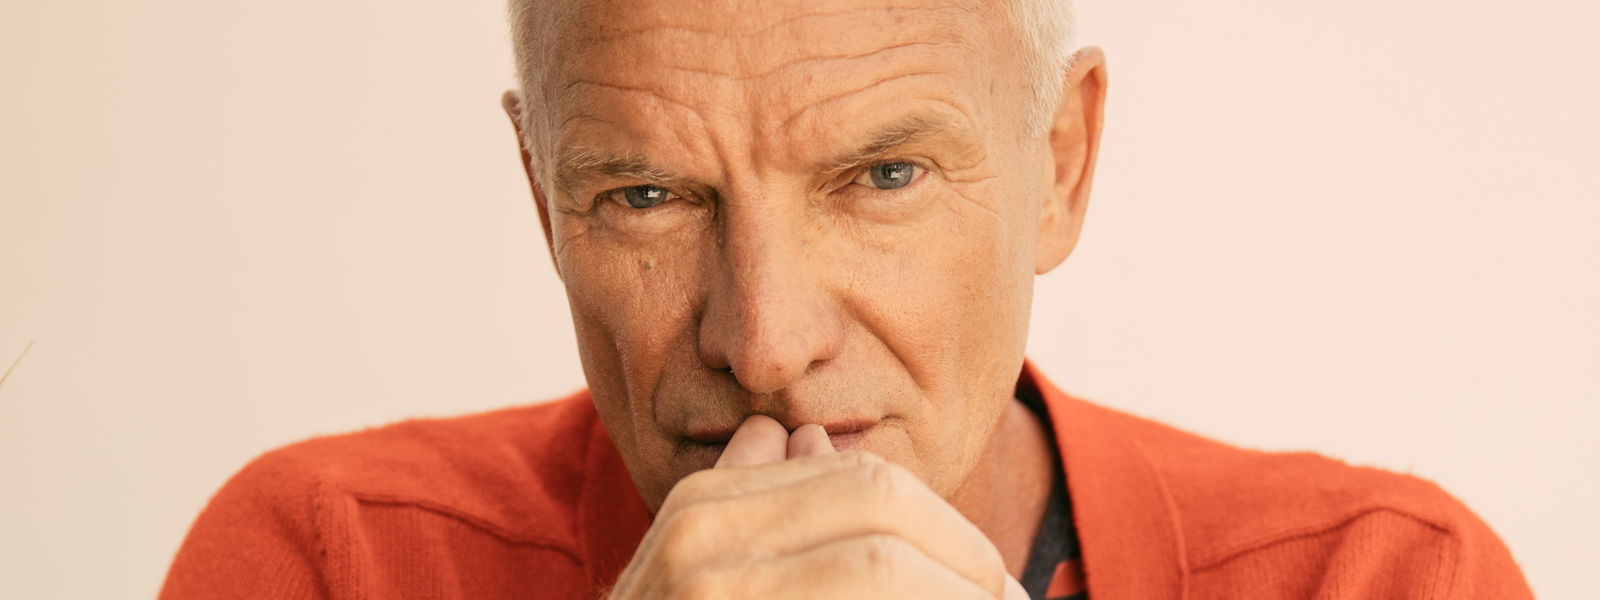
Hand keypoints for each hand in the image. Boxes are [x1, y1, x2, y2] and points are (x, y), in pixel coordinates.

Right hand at [606, 415, 1028, 598]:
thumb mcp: (691, 571)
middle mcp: (703, 544)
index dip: (948, 530)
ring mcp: (717, 594)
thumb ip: (750, 500)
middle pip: (884, 512)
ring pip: (880, 567)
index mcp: (705, 510)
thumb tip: (804, 436)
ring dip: (955, 592)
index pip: (867, 484)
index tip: (992, 579)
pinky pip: (865, 595)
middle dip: (967, 560)